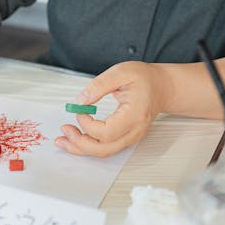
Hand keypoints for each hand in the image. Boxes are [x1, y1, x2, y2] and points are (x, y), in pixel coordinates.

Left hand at [54, 61, 171, 156]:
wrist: (161, 87)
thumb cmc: (144, 79)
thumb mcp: (121, 72)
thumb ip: (99, 85)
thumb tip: (80, 101)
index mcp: (135, 114)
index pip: (107, 132)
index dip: (88, 125)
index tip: (80, 112)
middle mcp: (135, 130)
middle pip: (104, 149)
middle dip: (79, 142)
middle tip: (64, 130)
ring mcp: (131, 137)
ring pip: (103, 152)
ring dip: (81, 148)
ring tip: (63, 139)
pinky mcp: (126, 138)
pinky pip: (106, 148)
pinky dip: (88, 146)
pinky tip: (75, 139)